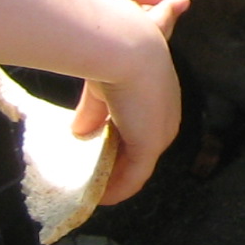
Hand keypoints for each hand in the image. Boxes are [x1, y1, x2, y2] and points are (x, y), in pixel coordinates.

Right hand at [57, 0, 185, 204]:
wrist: (126, 44)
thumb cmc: (114, 53)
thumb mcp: (99, 86)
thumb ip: (93, 111)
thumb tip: (79, 133)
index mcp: (159, 96)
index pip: (141, 124)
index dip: (120, 140)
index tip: (99, 150)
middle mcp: (166, 115)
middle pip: (141, 149)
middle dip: (116, 162)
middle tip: (90, 175)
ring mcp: (161, 131)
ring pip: (138, 165)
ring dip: (116, 179)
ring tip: (92, 189)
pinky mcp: (150, 144)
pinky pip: (135, 177)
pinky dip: (119, 190)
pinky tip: (100, 199)